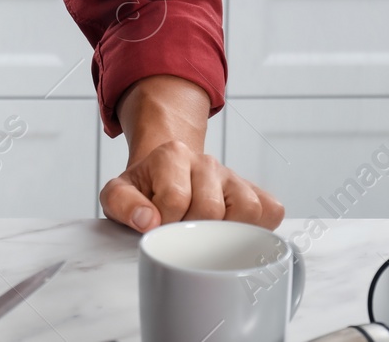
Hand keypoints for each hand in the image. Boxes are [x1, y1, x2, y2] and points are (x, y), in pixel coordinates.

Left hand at [101, 139, 283, 231]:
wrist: (164, 177)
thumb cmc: (145, 192)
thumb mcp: (118, 194)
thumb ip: (122, 204)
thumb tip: (148, 221)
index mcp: (172, 154)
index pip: (175, 199)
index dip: (163, 222)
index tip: (157, 225)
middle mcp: (206, 161)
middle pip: (211, 208)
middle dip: (192, 230)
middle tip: (181, 231)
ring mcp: (233, 176)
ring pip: (247, 210)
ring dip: (226, 232)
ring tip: (206, 234)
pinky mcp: (255, 192)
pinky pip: (270, 212)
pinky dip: (257, 230)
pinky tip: (232, 234)